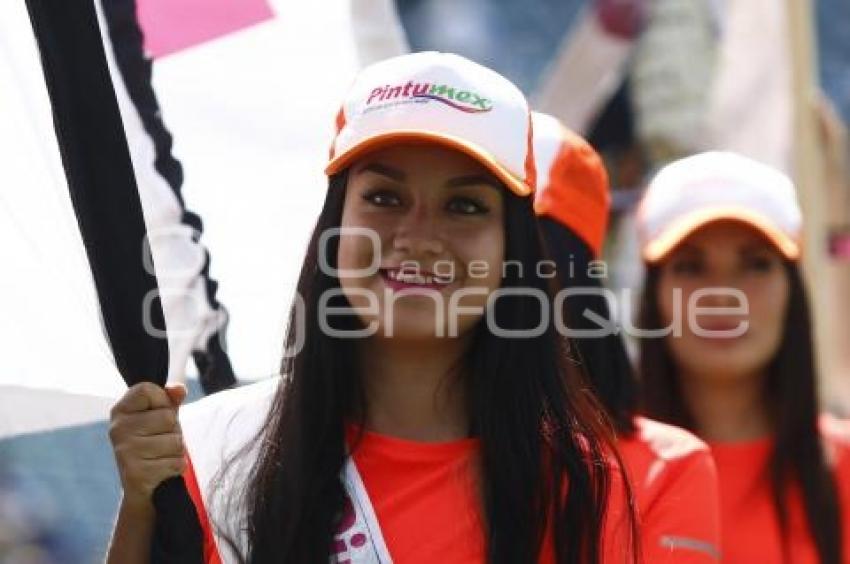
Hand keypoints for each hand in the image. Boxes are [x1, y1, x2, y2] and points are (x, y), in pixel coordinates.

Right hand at [108, 382, 187, 509]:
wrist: (141, 489)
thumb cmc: (153, 445)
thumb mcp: (161, 418)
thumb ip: (170, 400)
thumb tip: (179, 389)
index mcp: (120, 411)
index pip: (147, 389)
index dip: (162, 401)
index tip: (156, 414)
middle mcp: (118, 429)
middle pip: (168, 417)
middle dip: (174, 431)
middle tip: (160, 442)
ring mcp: (125, 451)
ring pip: (175, 441)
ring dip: (176, 451)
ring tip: (160, 456)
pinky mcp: (136, 473)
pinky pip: (176, 462)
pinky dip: (176, 467)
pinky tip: (161, 470)